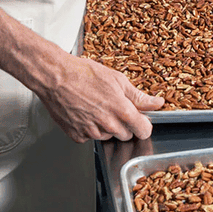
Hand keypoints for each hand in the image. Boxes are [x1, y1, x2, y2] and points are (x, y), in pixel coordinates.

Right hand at [37, 55, 163, 142]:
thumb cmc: (84, 74)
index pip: (144, 131)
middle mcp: (108, 125)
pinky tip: (85, 113)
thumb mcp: (117, 80)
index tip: (141, 120)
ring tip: (97, 107)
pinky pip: (90, 137)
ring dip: (107, 127)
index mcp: (122, 111)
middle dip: (125, 125)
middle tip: (115, 108)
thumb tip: (157, 103)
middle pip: (126, 135)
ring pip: (108, 137)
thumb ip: (139, 96)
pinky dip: (90, 128)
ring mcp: (91, 132)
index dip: (144, 125)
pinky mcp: (77, 135)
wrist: (55, 77)